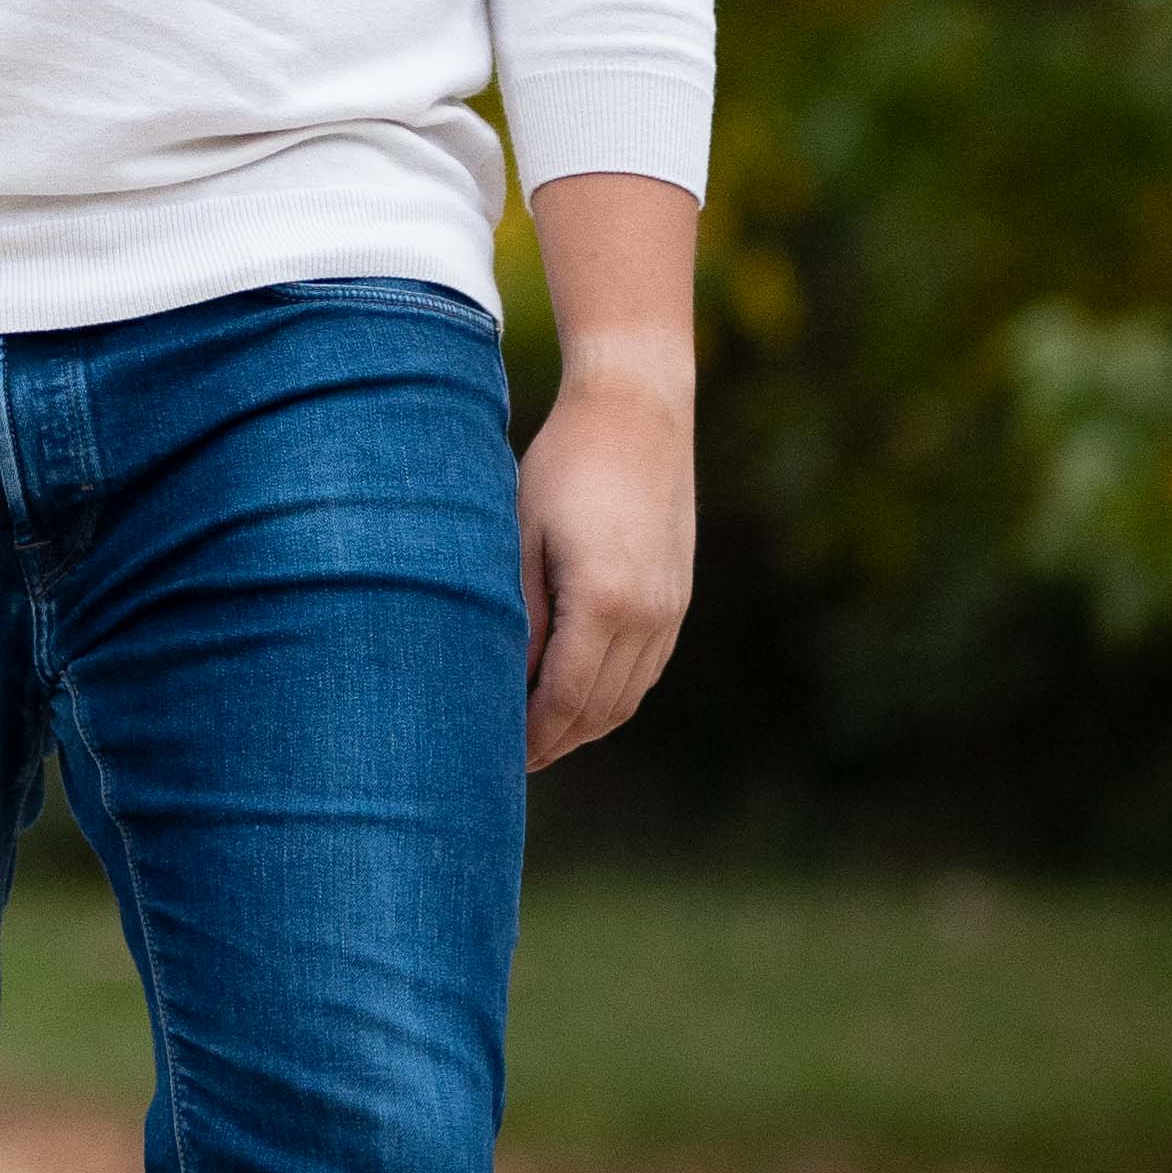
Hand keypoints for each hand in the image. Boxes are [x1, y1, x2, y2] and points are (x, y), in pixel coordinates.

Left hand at [518, 347, 693, 769]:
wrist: (638, 410)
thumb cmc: (562, 465)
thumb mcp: (521, 537)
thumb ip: (518, 617)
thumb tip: (504, 688)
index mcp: (604, 603)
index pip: (563, 700)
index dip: (529, 737)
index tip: (492, 756)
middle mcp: (648, 616)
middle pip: (598, 711)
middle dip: (553, 742)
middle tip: (505, 761)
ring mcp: (671, 610)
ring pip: (626, 698)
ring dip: (583, 726)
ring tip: (536, 737)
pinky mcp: (679, 598)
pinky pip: (646, 670)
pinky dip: (611, 696)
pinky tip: (576, 697)